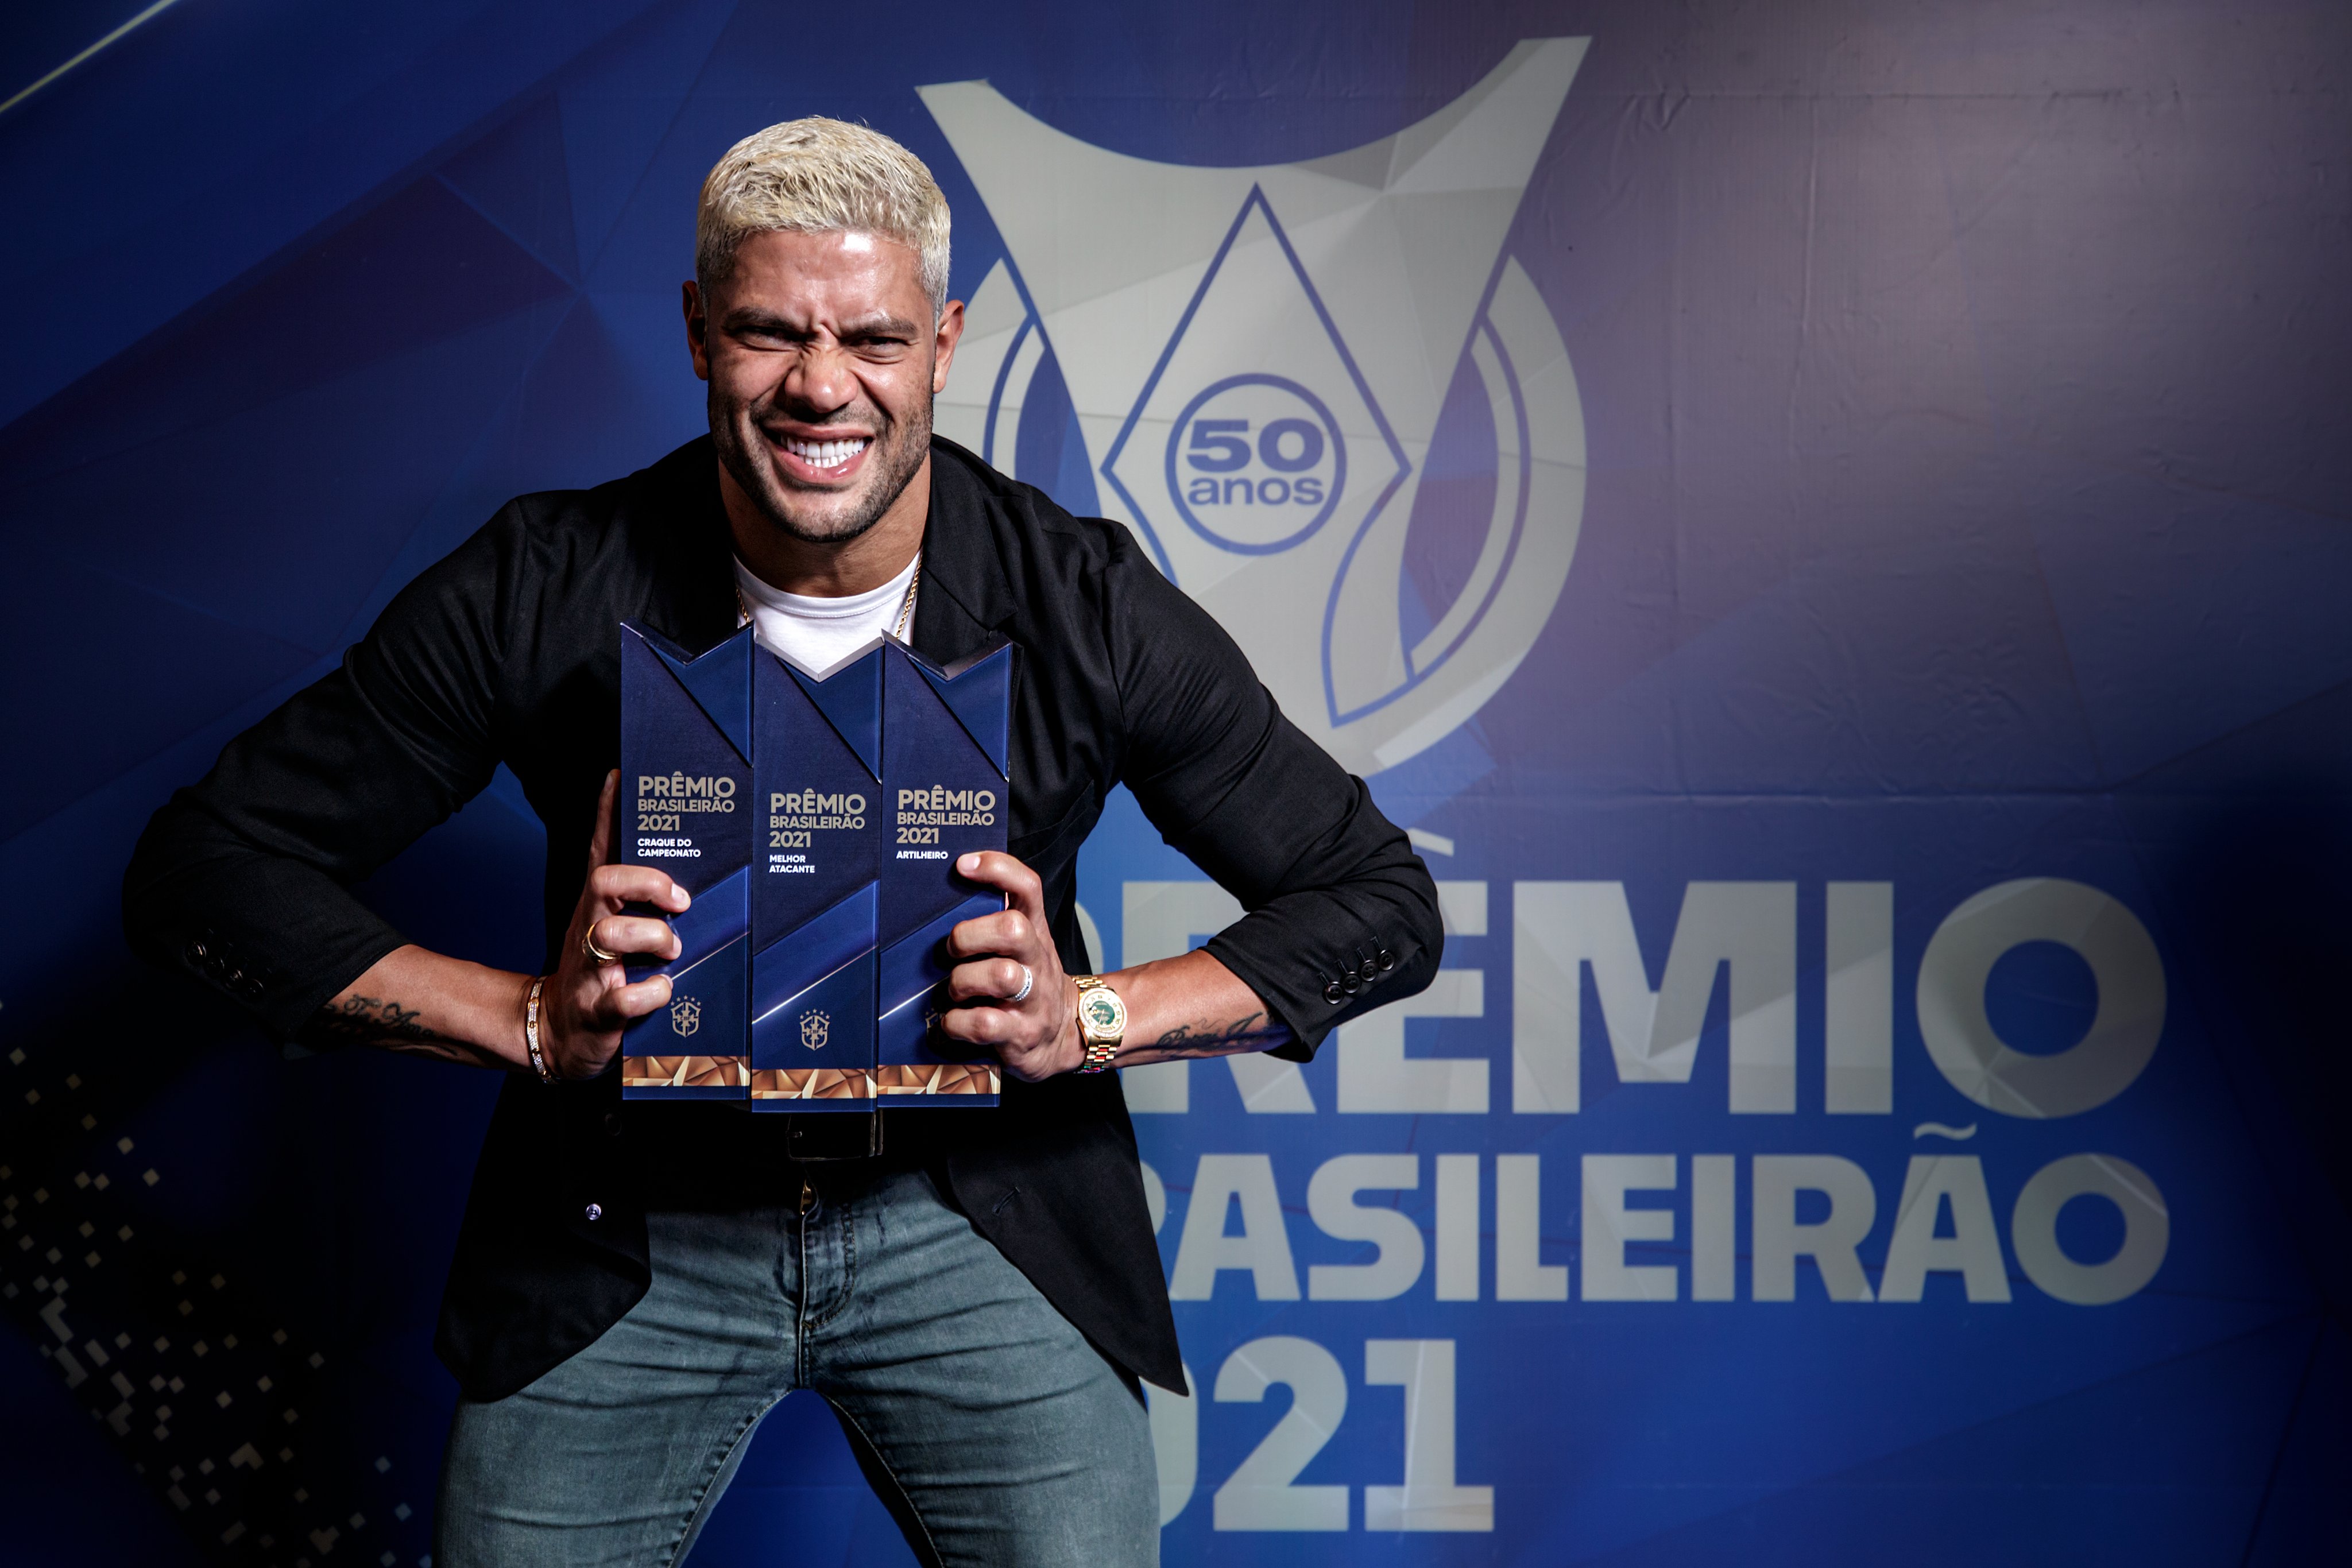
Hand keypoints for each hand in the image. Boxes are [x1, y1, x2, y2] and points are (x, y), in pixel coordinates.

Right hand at [541, 771, 690, 1078]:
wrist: (559, 1034)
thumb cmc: (604, 975)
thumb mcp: (619, 932)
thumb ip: (645, 904)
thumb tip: (690, 874)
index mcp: (599, 910)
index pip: (599, 853)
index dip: (606, 815)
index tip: (619, 776)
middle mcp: (590, 930)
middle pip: (603, 882)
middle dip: (644, 882)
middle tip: (678, 900)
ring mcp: (591, 969)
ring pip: (612, 934)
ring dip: (653, 937)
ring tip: (672, 952)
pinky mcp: (599, 1010)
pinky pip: (625, 998)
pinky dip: (652, 993)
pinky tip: (664, 991)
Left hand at [938, 850, 1081, 1080]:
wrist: (1064, 1035)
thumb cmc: (1026, 983)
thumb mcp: (1021, 948)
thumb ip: (993, 923)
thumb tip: (944, 897)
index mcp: (1035, 932)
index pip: (1028, 887)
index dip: (998, 869)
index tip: (962, 865)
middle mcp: (1038, 960)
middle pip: (1013, 929)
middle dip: (970, 936)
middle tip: (953, 950)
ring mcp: (1033, 999)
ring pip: (1001, 976)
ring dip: (963, 982)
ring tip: (955, 991)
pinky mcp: (1021, 1035)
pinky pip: (984, 1023)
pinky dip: (956, 1022)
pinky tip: (953, 1021)